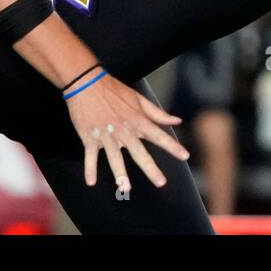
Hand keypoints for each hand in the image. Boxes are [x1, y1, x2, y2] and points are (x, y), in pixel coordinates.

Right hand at [66, 70, 190, 191]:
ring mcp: (106, 134)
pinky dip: (89, 168)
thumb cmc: (114, 90)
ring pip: (114, 156)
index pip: (158, 135)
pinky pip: (90, 155)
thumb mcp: (138, 99)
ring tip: (125, 187)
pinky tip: (90, 182)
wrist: (86, 83)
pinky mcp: (89, 136)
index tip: (185, 156)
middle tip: (161, 182)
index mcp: (136, 120)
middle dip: (151, 168)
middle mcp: (123, 130)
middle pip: (139, 152)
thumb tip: (176, 120)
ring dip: (119, 173)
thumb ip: (157, 113)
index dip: (172, 146)